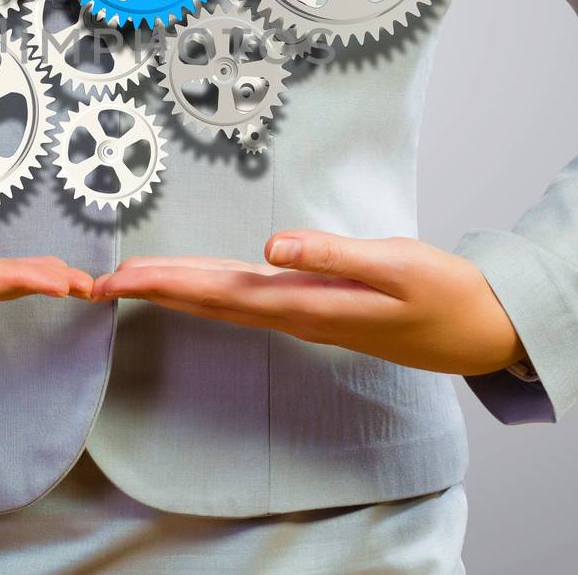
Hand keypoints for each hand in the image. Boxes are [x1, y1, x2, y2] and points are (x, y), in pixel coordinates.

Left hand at [91, 232, 524, 376]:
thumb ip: (334, 256)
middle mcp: (296, 314)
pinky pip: (248, 298)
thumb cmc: (444, 296)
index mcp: (307, 304)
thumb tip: (271, 246)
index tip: (119, 278)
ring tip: (129, 280)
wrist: (481, 331)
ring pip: (225, 300)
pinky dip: (211, 289)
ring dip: (176, 289)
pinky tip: (195, 285)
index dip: (166, 284)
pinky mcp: (317, 305)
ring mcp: (305, 313)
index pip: (219, 293)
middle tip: (96, 282)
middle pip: (210, 299)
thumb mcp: (397, 268)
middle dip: (153, 288)